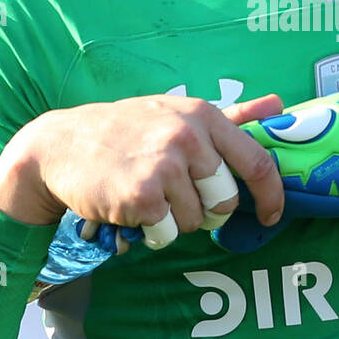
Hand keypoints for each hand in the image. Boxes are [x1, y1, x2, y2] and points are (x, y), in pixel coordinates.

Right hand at [0, 92, 285, 241]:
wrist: (59, 146)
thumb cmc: (125, 130)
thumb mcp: (177, 112)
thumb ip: (232, 114)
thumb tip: (278, 105)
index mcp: (203, 116)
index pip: (257, 161)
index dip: (271, 195)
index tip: (270, 215)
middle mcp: (187, 137)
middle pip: (226, 200)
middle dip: (207, 211)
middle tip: (176, 199)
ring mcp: (164, 166)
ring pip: (194, 221)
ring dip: (173, 221)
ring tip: (147, 197)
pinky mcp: (141, 196)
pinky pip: (165, 233)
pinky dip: (150, 231)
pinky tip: (130, 208)